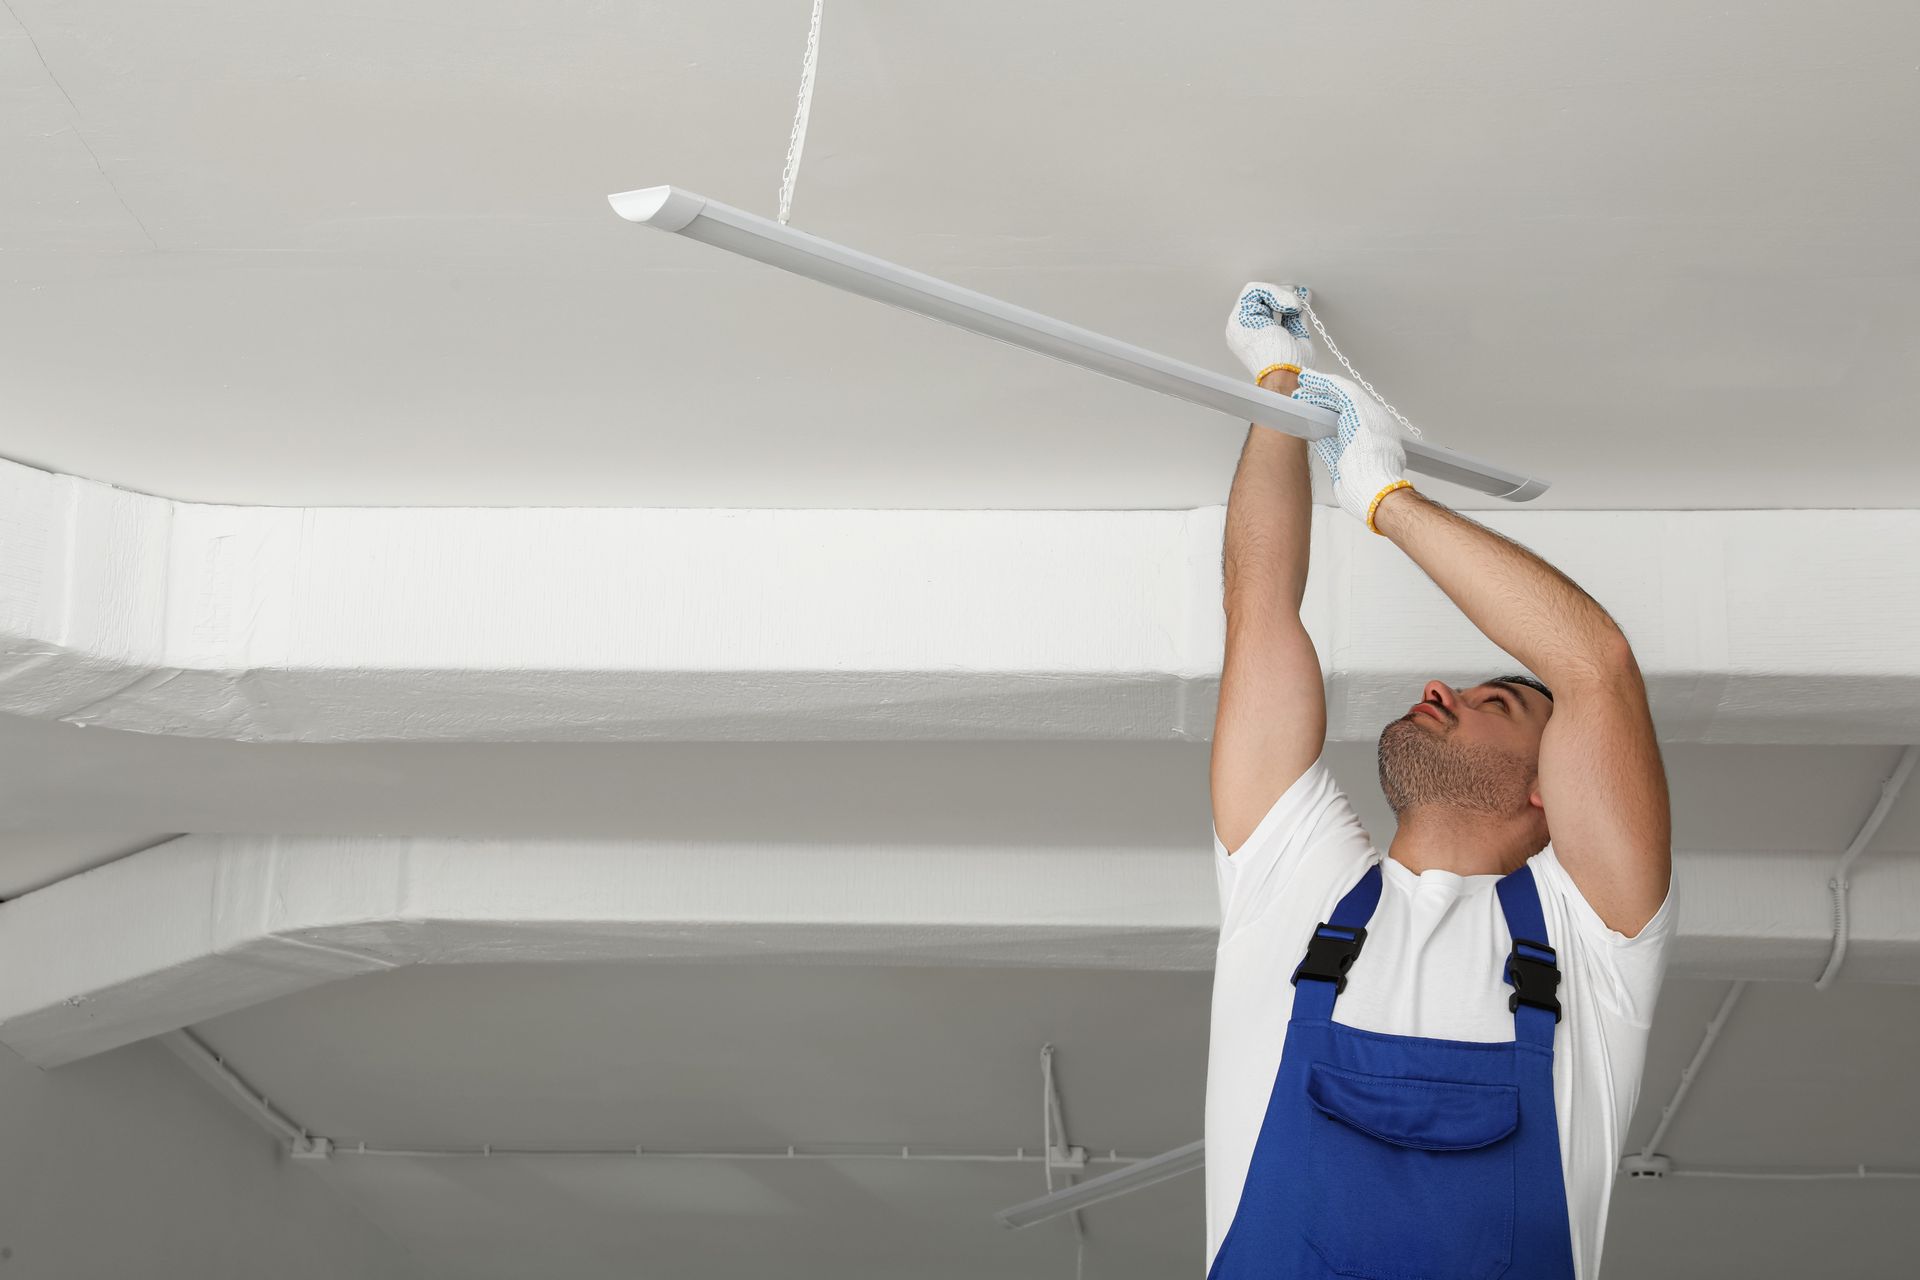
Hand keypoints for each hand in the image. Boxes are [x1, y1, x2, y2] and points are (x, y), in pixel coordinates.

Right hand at [1224, 283, 1313, 382]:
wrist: (1284, 375)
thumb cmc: (1291, 365)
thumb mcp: (1296, 334)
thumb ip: (1295, 315)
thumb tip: (1302, 295)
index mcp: (1254, 338)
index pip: (1265, 308)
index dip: (1281, 301)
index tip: (1298, 304)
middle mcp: (1243, 330)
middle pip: (1260, 299)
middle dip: (1282, 295)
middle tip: (1297, 303)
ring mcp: (1238, 324)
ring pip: (1256, 292)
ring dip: (1279, 294)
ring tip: (1293, 306)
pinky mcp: (1239, 318)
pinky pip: (1253, 291)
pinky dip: (1274, 293)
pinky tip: (1288, 305)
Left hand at [1291, 369, 1413, 533]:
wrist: (1377, 493)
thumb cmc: (1365, 490)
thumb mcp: (1347, 469)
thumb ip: (1337, 452)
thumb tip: (1324, 441)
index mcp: (1379, 439)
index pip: (1353, 418)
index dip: (1333, 412)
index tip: (1318, 411)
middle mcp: (1379, 423)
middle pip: (1348, 403)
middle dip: (1324, 398)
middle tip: (1305, 394)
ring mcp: (1373, 415)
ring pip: (1344, 393)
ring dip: (1321, 388)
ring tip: (1303, 384)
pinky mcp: (1361, 410)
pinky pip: (1341, 390)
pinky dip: (1324, 384)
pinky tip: (1310, 381)